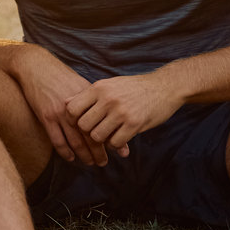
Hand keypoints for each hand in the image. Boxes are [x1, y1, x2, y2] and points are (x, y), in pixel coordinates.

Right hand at [10, 47, 104, 164]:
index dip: (112, 138)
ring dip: (84, 155)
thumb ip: (93, 100)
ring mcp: (60, 113)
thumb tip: (109, 115)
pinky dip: (65, 152)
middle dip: (99, 151)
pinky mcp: (46, 116)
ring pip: (75, 141)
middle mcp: (76, 107)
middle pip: (91, 135)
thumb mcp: (80, 84)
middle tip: (104, 163)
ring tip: (91, 163)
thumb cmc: (59, 75)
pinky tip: (71, 158)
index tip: (120, 150)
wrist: (36, 66)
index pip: (104, 123)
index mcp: (88, 98)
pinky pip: (57, 140)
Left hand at [66, 72, 183, 158]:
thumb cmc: (134, 88)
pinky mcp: (134, 123)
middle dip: (87, 133)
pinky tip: (120, 138)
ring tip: (109, 135)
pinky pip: (115, 142)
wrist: (165, 87)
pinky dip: (115, 144)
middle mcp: (108, 98)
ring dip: (102, 140)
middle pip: (83, 125)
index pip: (72, 109)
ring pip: (97, 136)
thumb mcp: (109, 85)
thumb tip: (65, 102)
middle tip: (96, 132)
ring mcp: (121, 111)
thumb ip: (88, 94)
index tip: (81, 124)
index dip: (72, 120)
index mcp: (99, 88)